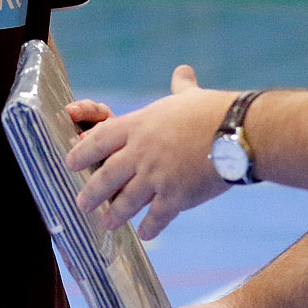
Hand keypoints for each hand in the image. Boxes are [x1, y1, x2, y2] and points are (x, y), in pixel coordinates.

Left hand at [63, 65, 235, 237]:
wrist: (236, 133)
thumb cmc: (213, 110)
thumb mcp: (189, 97)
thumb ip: (180, 87)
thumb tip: (183, 72)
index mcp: (139, 125)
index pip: (101, 140)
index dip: (82, 153)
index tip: (70, 162)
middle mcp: (141, 152)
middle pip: (106, 175)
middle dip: (91, 192)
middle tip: (82, 203)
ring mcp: (156, 176)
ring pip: (126, 201)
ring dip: (115, 214)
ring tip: (107, 223)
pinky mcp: (175, 196)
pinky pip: (156, 217)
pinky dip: (149, 228)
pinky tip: (144, 235)